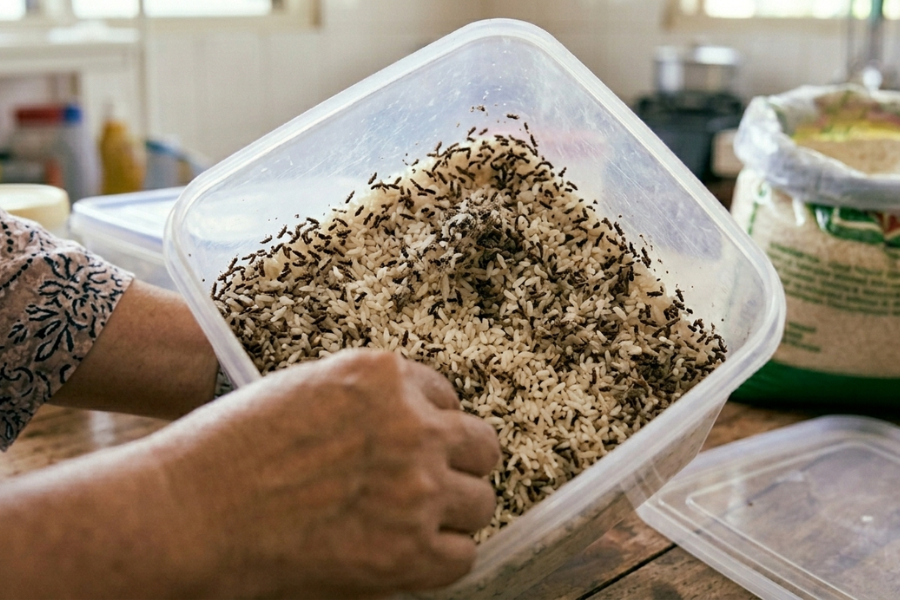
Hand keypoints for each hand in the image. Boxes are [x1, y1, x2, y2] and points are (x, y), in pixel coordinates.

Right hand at [152, 349, 500, 598]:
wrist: (188, 513)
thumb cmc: (226, 451)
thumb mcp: (302, 392)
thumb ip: (363, 402)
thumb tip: (400, 425)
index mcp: (382, 375)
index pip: (446, 396)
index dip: (431, 424)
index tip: (418, 444)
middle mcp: (411, 424)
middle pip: (480, 445)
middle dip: (458, 462)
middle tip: (431, 482)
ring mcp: (417, 487)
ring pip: (480, 501)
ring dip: (452, 511)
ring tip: (416, 522)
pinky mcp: (409, 550)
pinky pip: (462, 555)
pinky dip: (439, 557)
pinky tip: (409, 554)